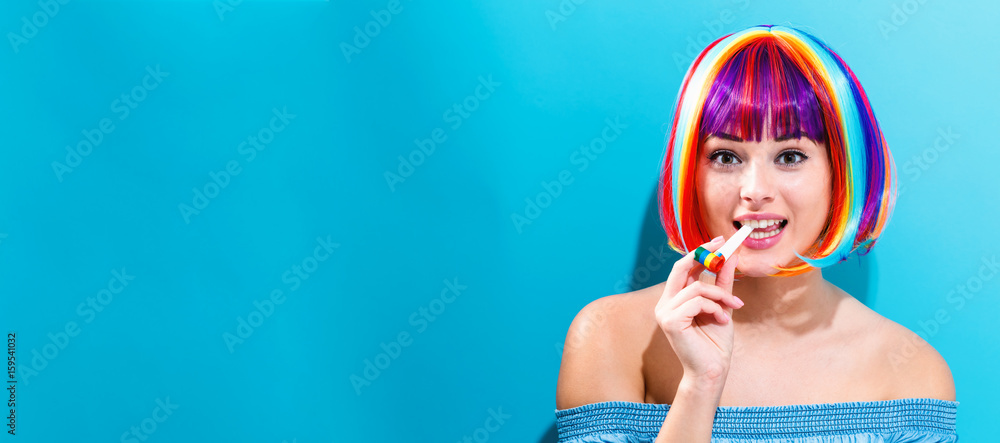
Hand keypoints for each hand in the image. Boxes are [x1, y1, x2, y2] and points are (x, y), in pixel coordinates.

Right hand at [654, 237, 743, 385]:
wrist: (713, 370)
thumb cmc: (715, 342)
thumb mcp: (722, 305)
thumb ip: (722, 282)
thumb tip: (730, 255)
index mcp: (673, 300)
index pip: (682, 268)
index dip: (700, 252)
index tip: (720, 241)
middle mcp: (664, 304)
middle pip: (680, 268)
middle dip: (703, 255)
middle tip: (724, 248)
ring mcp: (664, 313)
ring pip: (695, 287)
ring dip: (720, 295)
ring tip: (732, 308)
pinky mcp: (670, 321)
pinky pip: (696, 301)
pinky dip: (714, 308)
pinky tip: (721, 320)